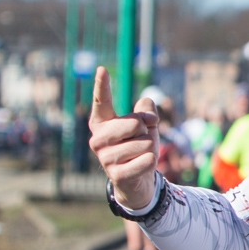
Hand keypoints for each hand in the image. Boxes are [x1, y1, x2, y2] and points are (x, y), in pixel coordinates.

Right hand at [88, 66, 159, 209]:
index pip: (102, 101)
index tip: (102, 69)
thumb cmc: (138, 146)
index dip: (102, 86)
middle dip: (146, 131)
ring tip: (139, 155)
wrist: (137, 180)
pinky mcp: (116, 175)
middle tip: (140, 140)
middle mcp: (97, 139)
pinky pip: (147, 159)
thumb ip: (146, 112)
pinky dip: (151, 162)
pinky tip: (141, 166)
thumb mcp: (145, 126)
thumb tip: (148, 112)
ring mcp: (104, 158)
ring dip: (150, 148)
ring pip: (144, 143)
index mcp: (101, 123)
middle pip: (134, 123)